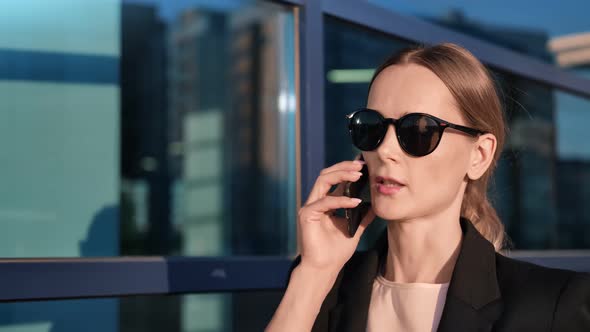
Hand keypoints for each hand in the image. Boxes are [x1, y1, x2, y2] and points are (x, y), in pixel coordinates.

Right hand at [297, 155, 375, 275]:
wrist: (324, 269)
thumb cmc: (335, 253)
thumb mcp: (354, 230)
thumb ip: (362, 216)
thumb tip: (375, 206)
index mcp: (324, 204)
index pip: (333, 179)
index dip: (347, 170)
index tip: (364, 166)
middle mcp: (315, 202)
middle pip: (326, 174)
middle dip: (344, 167)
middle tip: (362, 166)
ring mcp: (310, 207)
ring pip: (323, 180)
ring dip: (341, 175)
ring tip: (358, 175)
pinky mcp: (307, 215)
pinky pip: (325, 202)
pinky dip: (341, 200)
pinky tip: (355, 201)